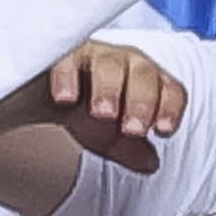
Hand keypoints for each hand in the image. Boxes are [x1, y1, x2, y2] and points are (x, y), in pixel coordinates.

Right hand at [41, 40, 185, 170]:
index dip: (170, 108)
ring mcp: (95, 54)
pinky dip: (68, 77)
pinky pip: (68, 58)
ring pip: (110, 65)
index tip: (162, 131)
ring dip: (109, 90)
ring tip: (103, 114)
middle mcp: (125, 63)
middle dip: (141, 102)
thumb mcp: (109, 138)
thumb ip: (130, 150)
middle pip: (143, 75)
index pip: (169, 89)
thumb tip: (151, 164)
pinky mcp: (63, 52)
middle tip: (132, 130)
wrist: (45, 97)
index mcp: (146, 83)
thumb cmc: (85, 112)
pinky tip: (66, 98)